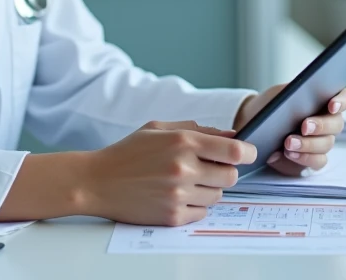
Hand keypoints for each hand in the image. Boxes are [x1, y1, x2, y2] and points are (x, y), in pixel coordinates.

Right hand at [78, 120, 256, 226]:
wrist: (96, 181)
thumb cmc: (128, 153)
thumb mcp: (159, 128)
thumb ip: (197, 129)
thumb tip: (231, 136)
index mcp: (182, 142)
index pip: (235, 151)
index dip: (248, 152)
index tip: (248, 153)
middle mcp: (183, 168)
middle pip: (231, 176)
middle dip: (225, 171)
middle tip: (209, 168)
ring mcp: (178, 195)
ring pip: (218, 195)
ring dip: (209, 189)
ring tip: (186, 182)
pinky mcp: (171, 216)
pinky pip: (202, 213)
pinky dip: (195, 205)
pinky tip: (177, 196)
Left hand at [234, 85, 345, 176]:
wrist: (256, 126)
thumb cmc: (271, 106)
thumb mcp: (277, 95)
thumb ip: (289, 95)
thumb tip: (293, 102)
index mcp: (324, 100)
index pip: (345, 98)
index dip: (342, 101)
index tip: (331, 106)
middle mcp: (328, 121)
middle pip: (337, 124)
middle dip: (321, 125)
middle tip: (304, 126)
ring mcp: (322, 141)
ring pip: (326, 144)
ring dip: (308, 144)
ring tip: (289, 142)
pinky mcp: (313, 159)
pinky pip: (317, 161)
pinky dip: (304, 158)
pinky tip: (289, 154)